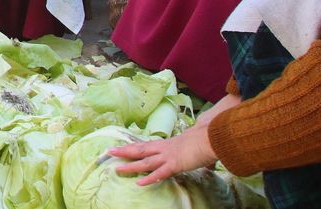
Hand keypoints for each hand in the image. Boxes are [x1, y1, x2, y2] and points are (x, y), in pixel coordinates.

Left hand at [108, 93, 237, 184]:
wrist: (211, 137)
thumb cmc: (204, 141)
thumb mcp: (195, 148)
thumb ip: (196, 156)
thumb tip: (208, 164)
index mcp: (167, 143)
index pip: (146, 145)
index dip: (133, 146)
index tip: (120, 147)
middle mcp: (163, 148)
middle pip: (139, 149)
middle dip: (124, 151)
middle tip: (109, 151)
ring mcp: (167, 156)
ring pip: (144, 162)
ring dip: (130, 166)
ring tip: (116, 169)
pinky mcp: (174, 164)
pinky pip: (159, 173)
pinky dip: (148, 178)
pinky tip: (139, 183)